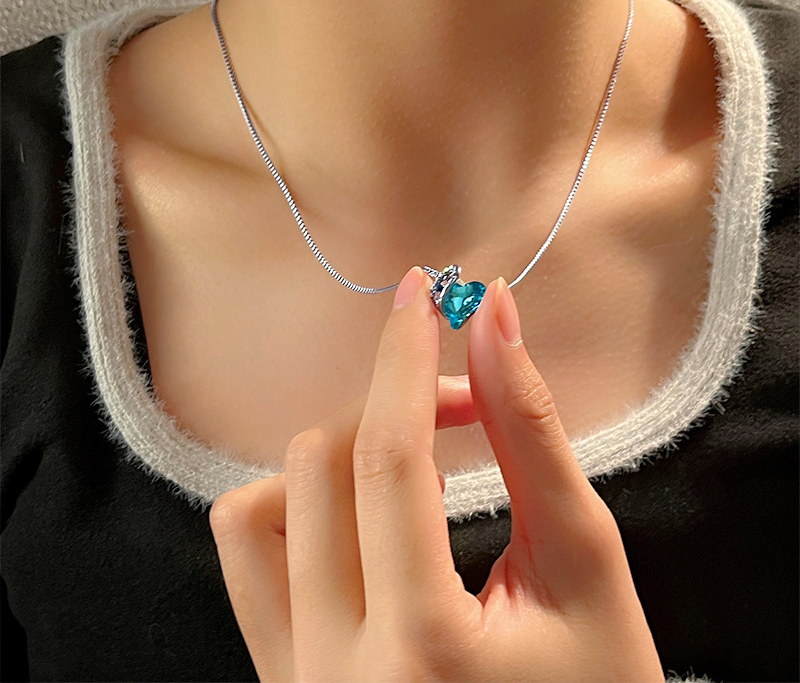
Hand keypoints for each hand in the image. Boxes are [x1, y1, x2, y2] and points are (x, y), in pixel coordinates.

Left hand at [209, 266, 663, 682]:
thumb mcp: (586, 564)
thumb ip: (533, 435)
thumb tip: (494, 320)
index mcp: (423, 646)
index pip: (390, 459)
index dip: (403, 356)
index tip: (422, 291)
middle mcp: (332, 671)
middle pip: (321, 469)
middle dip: (391, 404)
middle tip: (463, 401)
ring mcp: (292, 679)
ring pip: (258, 509)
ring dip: (334, 455)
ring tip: (409, 461)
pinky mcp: (278, 677)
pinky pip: (248, 558)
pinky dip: (295, 504)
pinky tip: (358, 509)